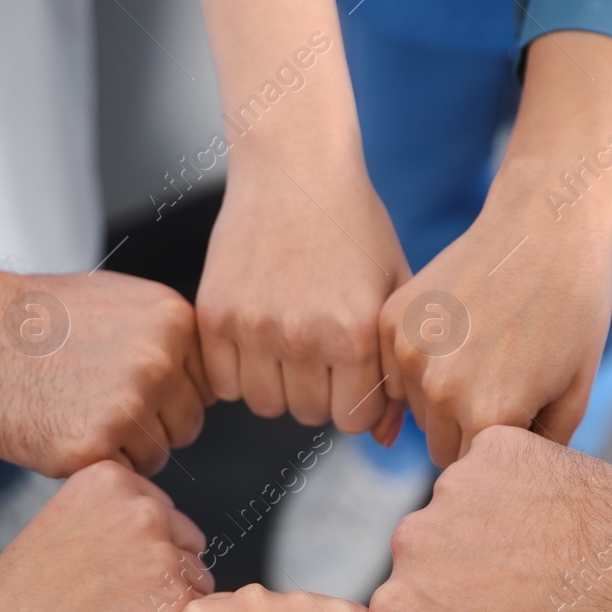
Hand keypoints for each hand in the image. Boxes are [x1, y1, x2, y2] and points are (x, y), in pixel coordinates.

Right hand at [0, 261, 212, 477]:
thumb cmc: (33, 317)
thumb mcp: (120, 303)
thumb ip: (166, 340)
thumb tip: (198, 379)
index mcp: (174, 321)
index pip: (205, 386)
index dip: (167, 395)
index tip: (126, 384)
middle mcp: (160, 362)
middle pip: (186, 425)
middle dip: (149, 425)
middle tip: (93, 401)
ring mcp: (128, 406)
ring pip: (156, 457)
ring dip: (122, 450)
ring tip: (73, 411)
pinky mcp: (93, 447)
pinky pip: (118, 477)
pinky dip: (90, 465)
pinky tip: (58, 429)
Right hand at [0, 460, 213, 611]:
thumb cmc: (18, 603)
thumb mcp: (66, 526)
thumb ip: (118, 519)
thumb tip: (172, 537)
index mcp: (113, 479)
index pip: (164, 516)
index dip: (136, 556)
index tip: (95, 575)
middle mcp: (142, 506)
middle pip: (187, 547)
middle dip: (159, 579)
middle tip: (100, 604)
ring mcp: (160, 554)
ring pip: (196, 585)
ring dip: (165, 609)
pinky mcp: (172, 604)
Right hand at [197, 158, 408, 439]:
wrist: (295, 169)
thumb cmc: (355, 228)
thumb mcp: (394, 292)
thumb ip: (396, 370)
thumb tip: (388, 441)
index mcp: (355, 333)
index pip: (355, 420)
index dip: (358, 399)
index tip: (355, 370)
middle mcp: (303, 336)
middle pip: (311, 416)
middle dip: (320, 391)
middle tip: (321, 346)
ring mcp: (254, 327)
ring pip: (266, 405)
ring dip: (279, 384)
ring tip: (289, 341)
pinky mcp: (215, 316)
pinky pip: (226, 384)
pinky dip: (240, 371)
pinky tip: (257, 336)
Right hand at [368, 426, 611, 611]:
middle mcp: (408, 544)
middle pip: (422, 576)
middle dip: (459, 595)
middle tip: (524, 609)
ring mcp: (450, 490)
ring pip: (455, 526)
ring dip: (486, 544)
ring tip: (544, 568)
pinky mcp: (491, 450)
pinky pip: (489, 478)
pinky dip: (514, 497)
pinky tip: (552, 526)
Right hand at [380, 29, 611, 465]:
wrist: (544, 225)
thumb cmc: (573, 309)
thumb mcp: (573, 393)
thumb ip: (536, 451)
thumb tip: (503, 485)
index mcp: (489, 418)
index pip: (478, 468)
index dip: (501, 449)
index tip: (520, 418)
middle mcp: (440, 393)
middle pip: (440, 446)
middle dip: (466, 428)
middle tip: (502, 383)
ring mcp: (409, 355)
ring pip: (414, 409)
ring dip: (439, 396)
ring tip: (482, 352)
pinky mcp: (391, 321)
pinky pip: (395, 370)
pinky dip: (418, 361)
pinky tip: (457, 329)